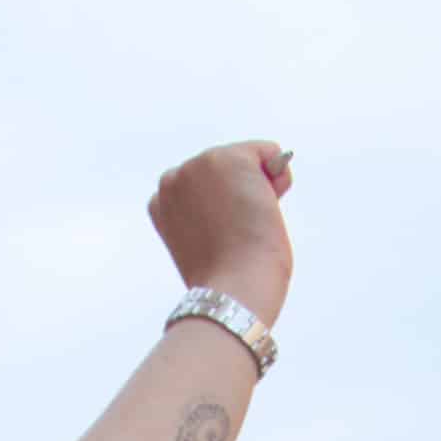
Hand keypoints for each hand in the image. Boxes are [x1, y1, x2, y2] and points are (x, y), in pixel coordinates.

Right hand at [150, 142, 293, 326]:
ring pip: (246, 160)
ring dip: (258, 185)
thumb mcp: (205, 244)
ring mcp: (200, 165)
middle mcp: (174, 178)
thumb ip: (210, 216)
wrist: (233, 287)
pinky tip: (268, 205)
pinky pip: (269, 152)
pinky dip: (279, 174)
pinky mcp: (229, 159)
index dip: (221, 209)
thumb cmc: (228, 279)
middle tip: (239, 232)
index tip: (221, 239)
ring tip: (251, 222)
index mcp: (160, 202)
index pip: (200, 187)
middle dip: (238, 192)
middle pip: (223, 168)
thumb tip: (263, 184)